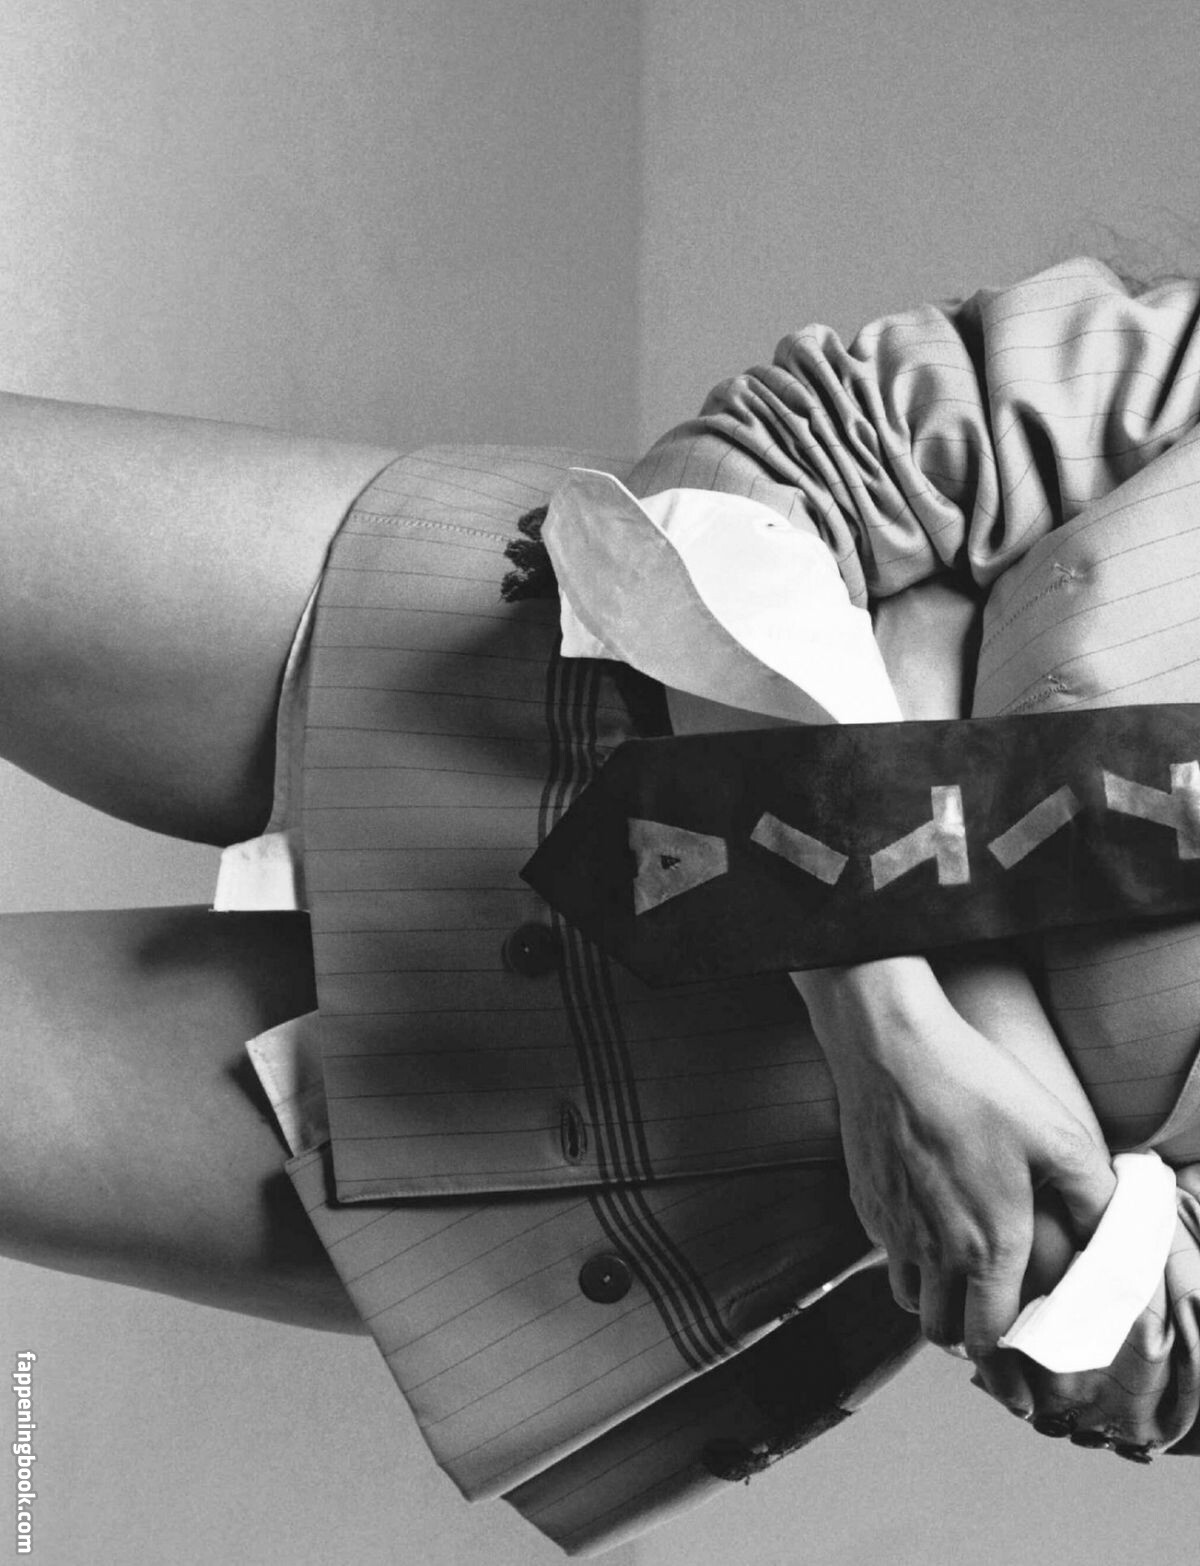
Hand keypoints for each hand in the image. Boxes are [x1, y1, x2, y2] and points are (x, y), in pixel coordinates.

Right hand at [810, 970, 1114, 1363]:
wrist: (890, 1049)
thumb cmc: (974, 1086)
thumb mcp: (1056, 1134)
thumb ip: (1094, 1196)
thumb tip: (1118, 1234)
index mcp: (988, 1245)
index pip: (991, 1339)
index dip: (1009, 1372)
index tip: (1023, 1391)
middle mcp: (935, 1250)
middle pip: (944, 1332)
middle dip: (971, 1345)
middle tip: (993, 1337)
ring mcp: (894, 1229)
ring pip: (909, 1300)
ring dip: (935, 1306)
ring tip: (959, 1289)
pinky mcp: (867, 1204)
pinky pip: (887, 1256)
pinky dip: (907, 1264)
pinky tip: (926, 1233)